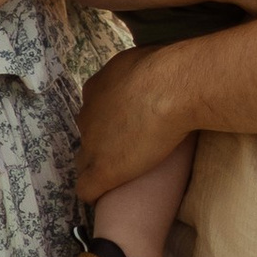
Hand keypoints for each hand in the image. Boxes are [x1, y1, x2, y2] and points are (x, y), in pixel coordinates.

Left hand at [78, 43, 199, 202]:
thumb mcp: (145, 60)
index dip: (112, 120)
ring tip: (120, 174)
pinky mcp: (103, 170)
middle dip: (104, 142)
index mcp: (96, 89)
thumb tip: (148, 72)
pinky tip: (105, 196)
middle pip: (88, 134)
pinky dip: (95, 192)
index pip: (95, 110)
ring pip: (84, 161)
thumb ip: (138, 72)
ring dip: (99, 166)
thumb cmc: (167, 69)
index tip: (130, 126)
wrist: (172, 88)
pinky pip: (87, 189)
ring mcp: (92, 144)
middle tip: (131, 148)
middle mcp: (88, 116)